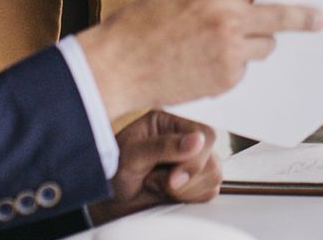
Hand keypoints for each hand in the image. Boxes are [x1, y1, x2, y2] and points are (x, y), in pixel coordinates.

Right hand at [77, 0, 322, 117]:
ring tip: (225, 43)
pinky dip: (233, 66)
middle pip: (283, 15)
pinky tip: (205, 63)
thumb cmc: (139, 28)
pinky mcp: (226, 80)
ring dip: (256, 43)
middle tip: (318, 17)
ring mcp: (230, 53)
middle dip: (304, 16)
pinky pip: (243, 69)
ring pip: (265, 45)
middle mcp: (228, 19)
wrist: (118, 66)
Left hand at [88, 112, 221, 224]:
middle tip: (156, 182)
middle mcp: (185, 139)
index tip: (173, 178)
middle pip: (212, 161)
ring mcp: (193, 162)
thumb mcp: (132, 155)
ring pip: (213, 179)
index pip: (206, 135)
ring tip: (156, 185)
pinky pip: (209, 194)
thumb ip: (163, 146)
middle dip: (185, 180)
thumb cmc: (114, 171)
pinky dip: (187, 199)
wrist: (109, 199)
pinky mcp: (195, 182)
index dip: (194, 160)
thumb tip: (197, 140)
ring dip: (183, 191)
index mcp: (170, 123)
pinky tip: (166, 194)